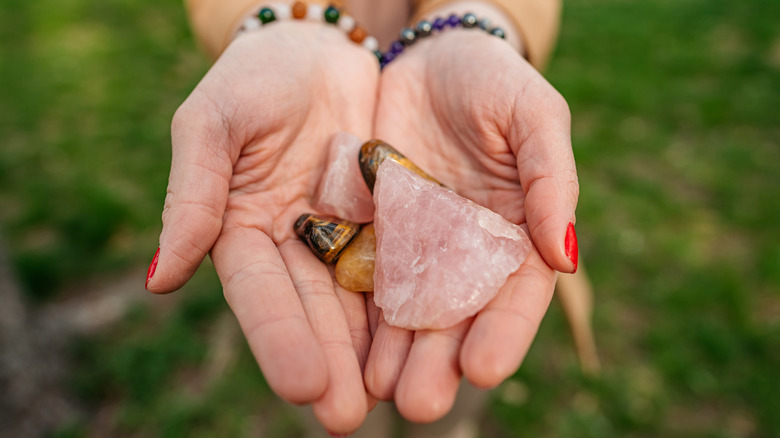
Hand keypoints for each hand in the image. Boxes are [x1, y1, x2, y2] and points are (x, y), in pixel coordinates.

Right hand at [145, 22, 379, 433]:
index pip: (259, 293)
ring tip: (396, 396)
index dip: (278, 338)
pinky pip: (404, 261)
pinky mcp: (388, 219)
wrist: (317, 47)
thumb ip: (191, 197)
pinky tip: (431, 338)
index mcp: (243, 230)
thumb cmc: (253, 77)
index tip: (300, 386)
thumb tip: (158, 280)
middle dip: (331, 363)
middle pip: (313, 310)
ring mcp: (343, 236)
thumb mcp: (211, 124)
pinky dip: (414, 299)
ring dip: (375, 350)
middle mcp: (295, 245)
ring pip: (360, 300)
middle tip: (348, 417)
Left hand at [365, 29, 577, 421]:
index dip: (504, 332)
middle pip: (456, 317)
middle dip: (439, 362)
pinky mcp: (369, 231)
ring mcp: (414, 246)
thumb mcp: (532, 114)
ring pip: (405, 310)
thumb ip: (551, 179)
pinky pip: (360, 276)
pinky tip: (343, 349)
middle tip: (419, 404)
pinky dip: (354, 315)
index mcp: (514, 233)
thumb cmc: (492, 80)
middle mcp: (465, 252)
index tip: (485, 369)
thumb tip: (566, 256)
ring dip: (392, 355)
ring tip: (375, 392)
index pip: (516, 294)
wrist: (428, 56)